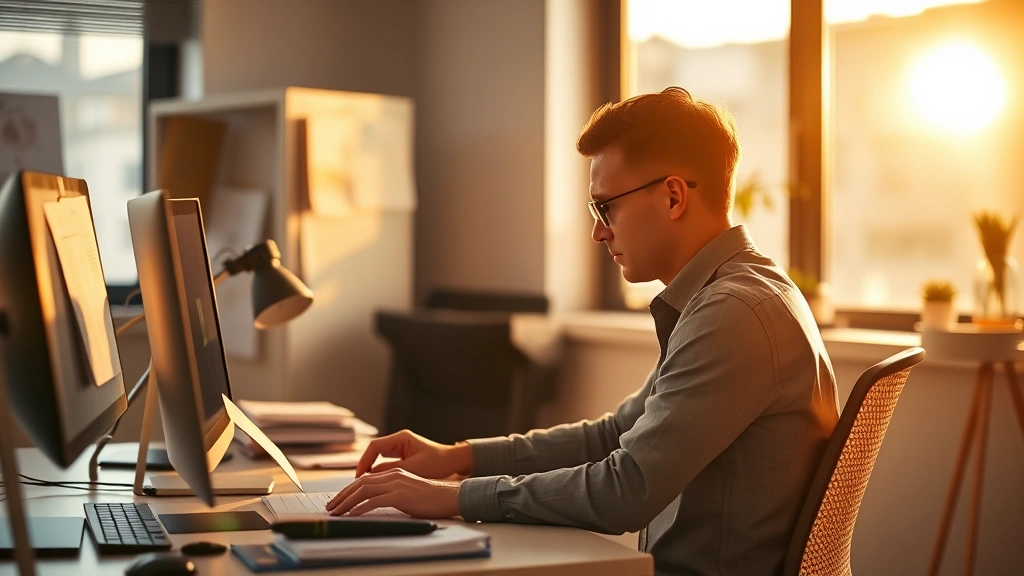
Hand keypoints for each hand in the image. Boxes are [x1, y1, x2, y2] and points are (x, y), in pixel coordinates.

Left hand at [325, 469, 460, 518]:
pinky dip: (360, 508)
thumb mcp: (407, 492)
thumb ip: (392, 492)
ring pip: (363, 491)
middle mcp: (393, 475)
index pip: (365, 479)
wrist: (448, 497)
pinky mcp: (399, 495)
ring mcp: (396, 484)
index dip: (348, 490)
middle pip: (360, 483)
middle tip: (331, 506)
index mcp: (394, 473)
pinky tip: (352, 514)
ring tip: (336, 512)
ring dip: (346, 502)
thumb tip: (374, 502)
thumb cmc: (430, 498)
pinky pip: (374, 501)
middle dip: (342, 495)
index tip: (338, 500)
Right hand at [355, 429, 472, 478]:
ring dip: (372, 471)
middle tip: (357, 482)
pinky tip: (376, 485)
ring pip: (379, 460)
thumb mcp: (413, 468)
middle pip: (374, 452)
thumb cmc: (438, 463)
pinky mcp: (404, 458)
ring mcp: (401, 449)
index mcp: (401, 438)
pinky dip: (380, 474)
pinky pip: (386, 465)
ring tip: (363, 486)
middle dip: (364, 467)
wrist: (454, 464)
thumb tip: (370, 477)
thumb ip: (391, 471)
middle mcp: (399, 441)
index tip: (359, 476)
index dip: (364, 461)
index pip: (374, 447)